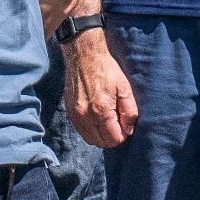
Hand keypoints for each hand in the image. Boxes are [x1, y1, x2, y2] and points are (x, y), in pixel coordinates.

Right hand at [63, 30, 138, 150]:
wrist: (84, 56)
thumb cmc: (107, 70)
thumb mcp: (124, 88)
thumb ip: (129, 111)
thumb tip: (129, 130)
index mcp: (102, 110)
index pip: (113, 139)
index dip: (122, 136)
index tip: (125, 126)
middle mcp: (86, 116)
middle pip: (101, 143)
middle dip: (111, 138)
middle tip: (117, 124)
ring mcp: (75, 115)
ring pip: (90, 140)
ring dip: (100, 136)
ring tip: (107, 122)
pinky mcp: (69, 111)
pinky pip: (81, 131)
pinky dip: (90, 130)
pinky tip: (96, 118)